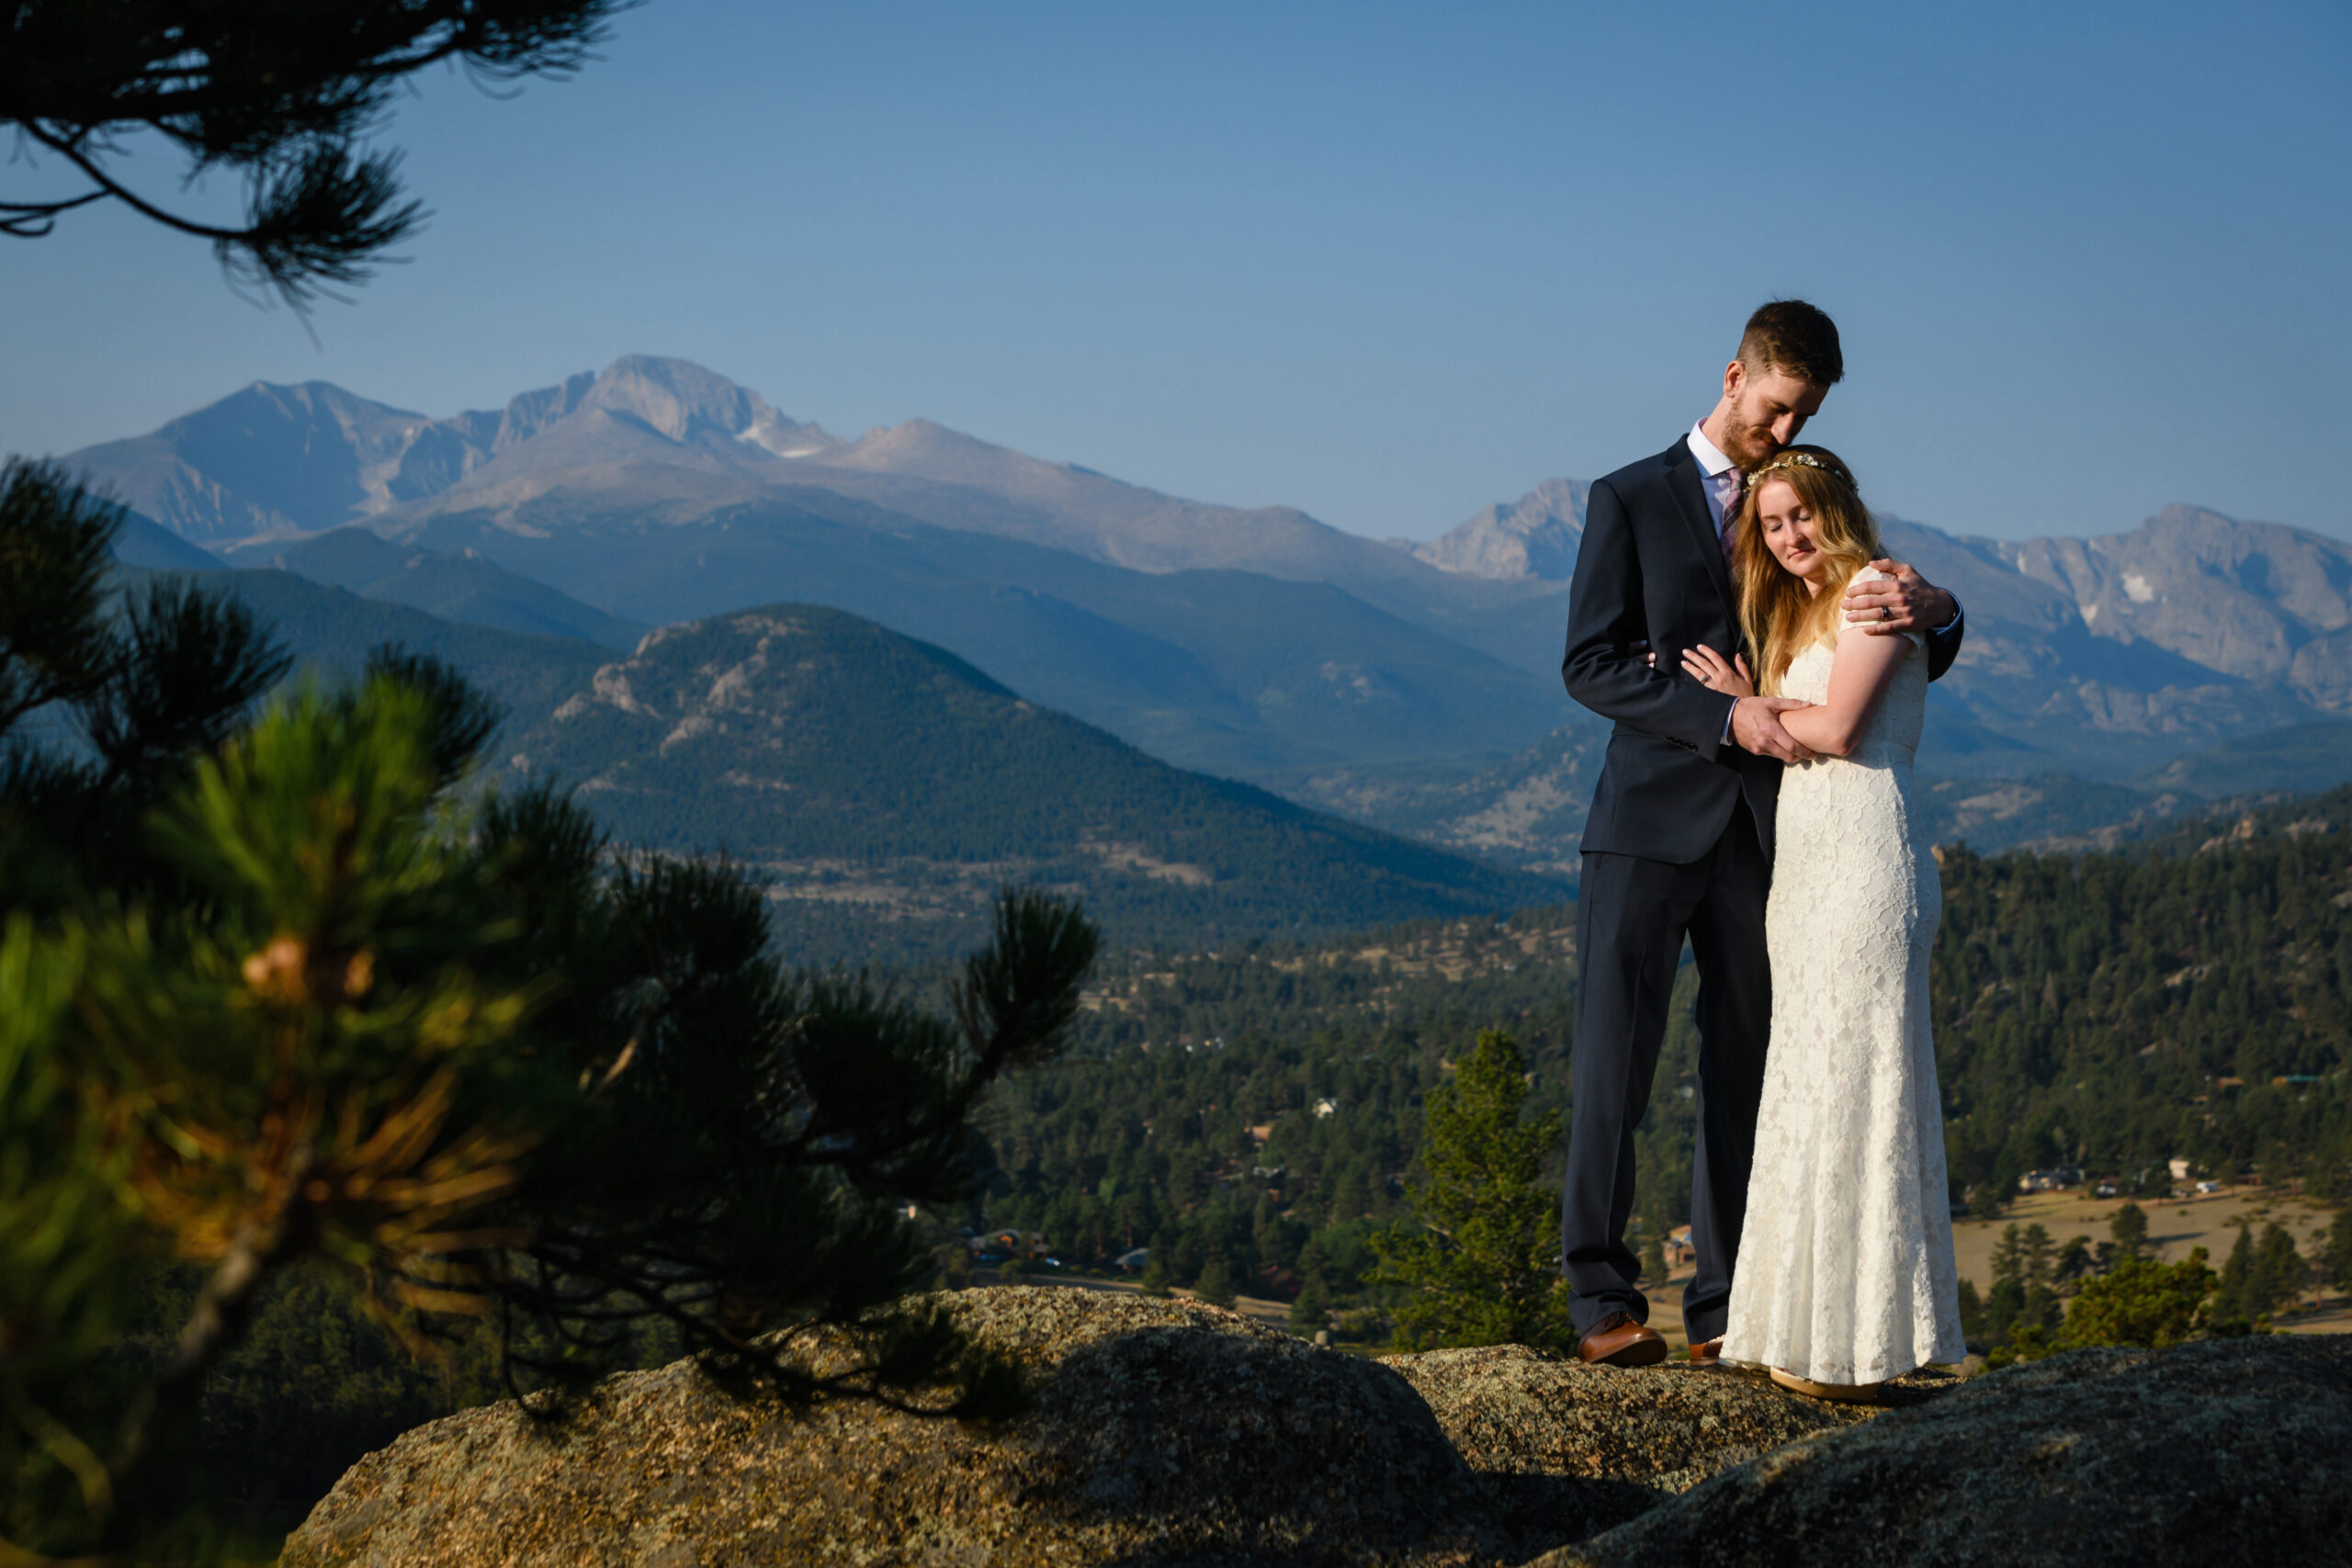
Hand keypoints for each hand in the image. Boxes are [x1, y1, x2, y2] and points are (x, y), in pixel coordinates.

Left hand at [1679, 644, 1753, 697]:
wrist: (1741, 711)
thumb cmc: (1745, 695)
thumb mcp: (1747, 680)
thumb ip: (1742, 667)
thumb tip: (1737, 655)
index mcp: (1728, 673)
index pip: (1715, 657)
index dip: (1706, 651)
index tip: (1699, 646)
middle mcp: (1719, 678)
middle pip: (1704, 664)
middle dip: (1694, 656)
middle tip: (1685, 651)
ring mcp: (1712, 687)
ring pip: (1699, 674)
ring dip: (1690, 667)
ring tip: (1682, 662)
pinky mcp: (1709, 694)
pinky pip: (1698, 686)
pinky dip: (1691, 682)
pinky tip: (1684, 679)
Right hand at [1732, 696, 1816, 763]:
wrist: (1729, 716)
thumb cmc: (1752, 707)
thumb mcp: (1771, 702)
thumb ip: (1791, 704)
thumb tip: (1809, 704)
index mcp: (1771, 729)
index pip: (1792, 747)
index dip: (1805, 752)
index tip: (1813, 754)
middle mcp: (1765, 741)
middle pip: (1788, 757)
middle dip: (1800, 757)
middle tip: (1809, 755)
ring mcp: (1759, 748)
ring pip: (1780, 757)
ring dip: (1789, 756)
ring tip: (1797, 751)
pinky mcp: (1754, 750)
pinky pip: (1771, 754)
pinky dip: (1779, 752)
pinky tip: (1782, 746)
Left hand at [1843, 559, 1957, 635]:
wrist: (1939, 604)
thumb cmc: (1919, 586)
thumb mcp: (1908, 570)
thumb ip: (1889, 564)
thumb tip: (1871, 563)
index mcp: (1897, 585)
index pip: (1871, 586)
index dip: (1857, 590)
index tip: (1847, 593)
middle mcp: (1899, 598)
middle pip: (1870, 602)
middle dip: (1853, 604)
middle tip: (1843, 606)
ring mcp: (1904, 612)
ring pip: (1877, 615)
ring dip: (1860, 617)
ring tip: (1848, 618)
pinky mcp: (1908, 624)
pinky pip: (1889, 628)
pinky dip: (1876, 630)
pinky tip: (1864, 630)